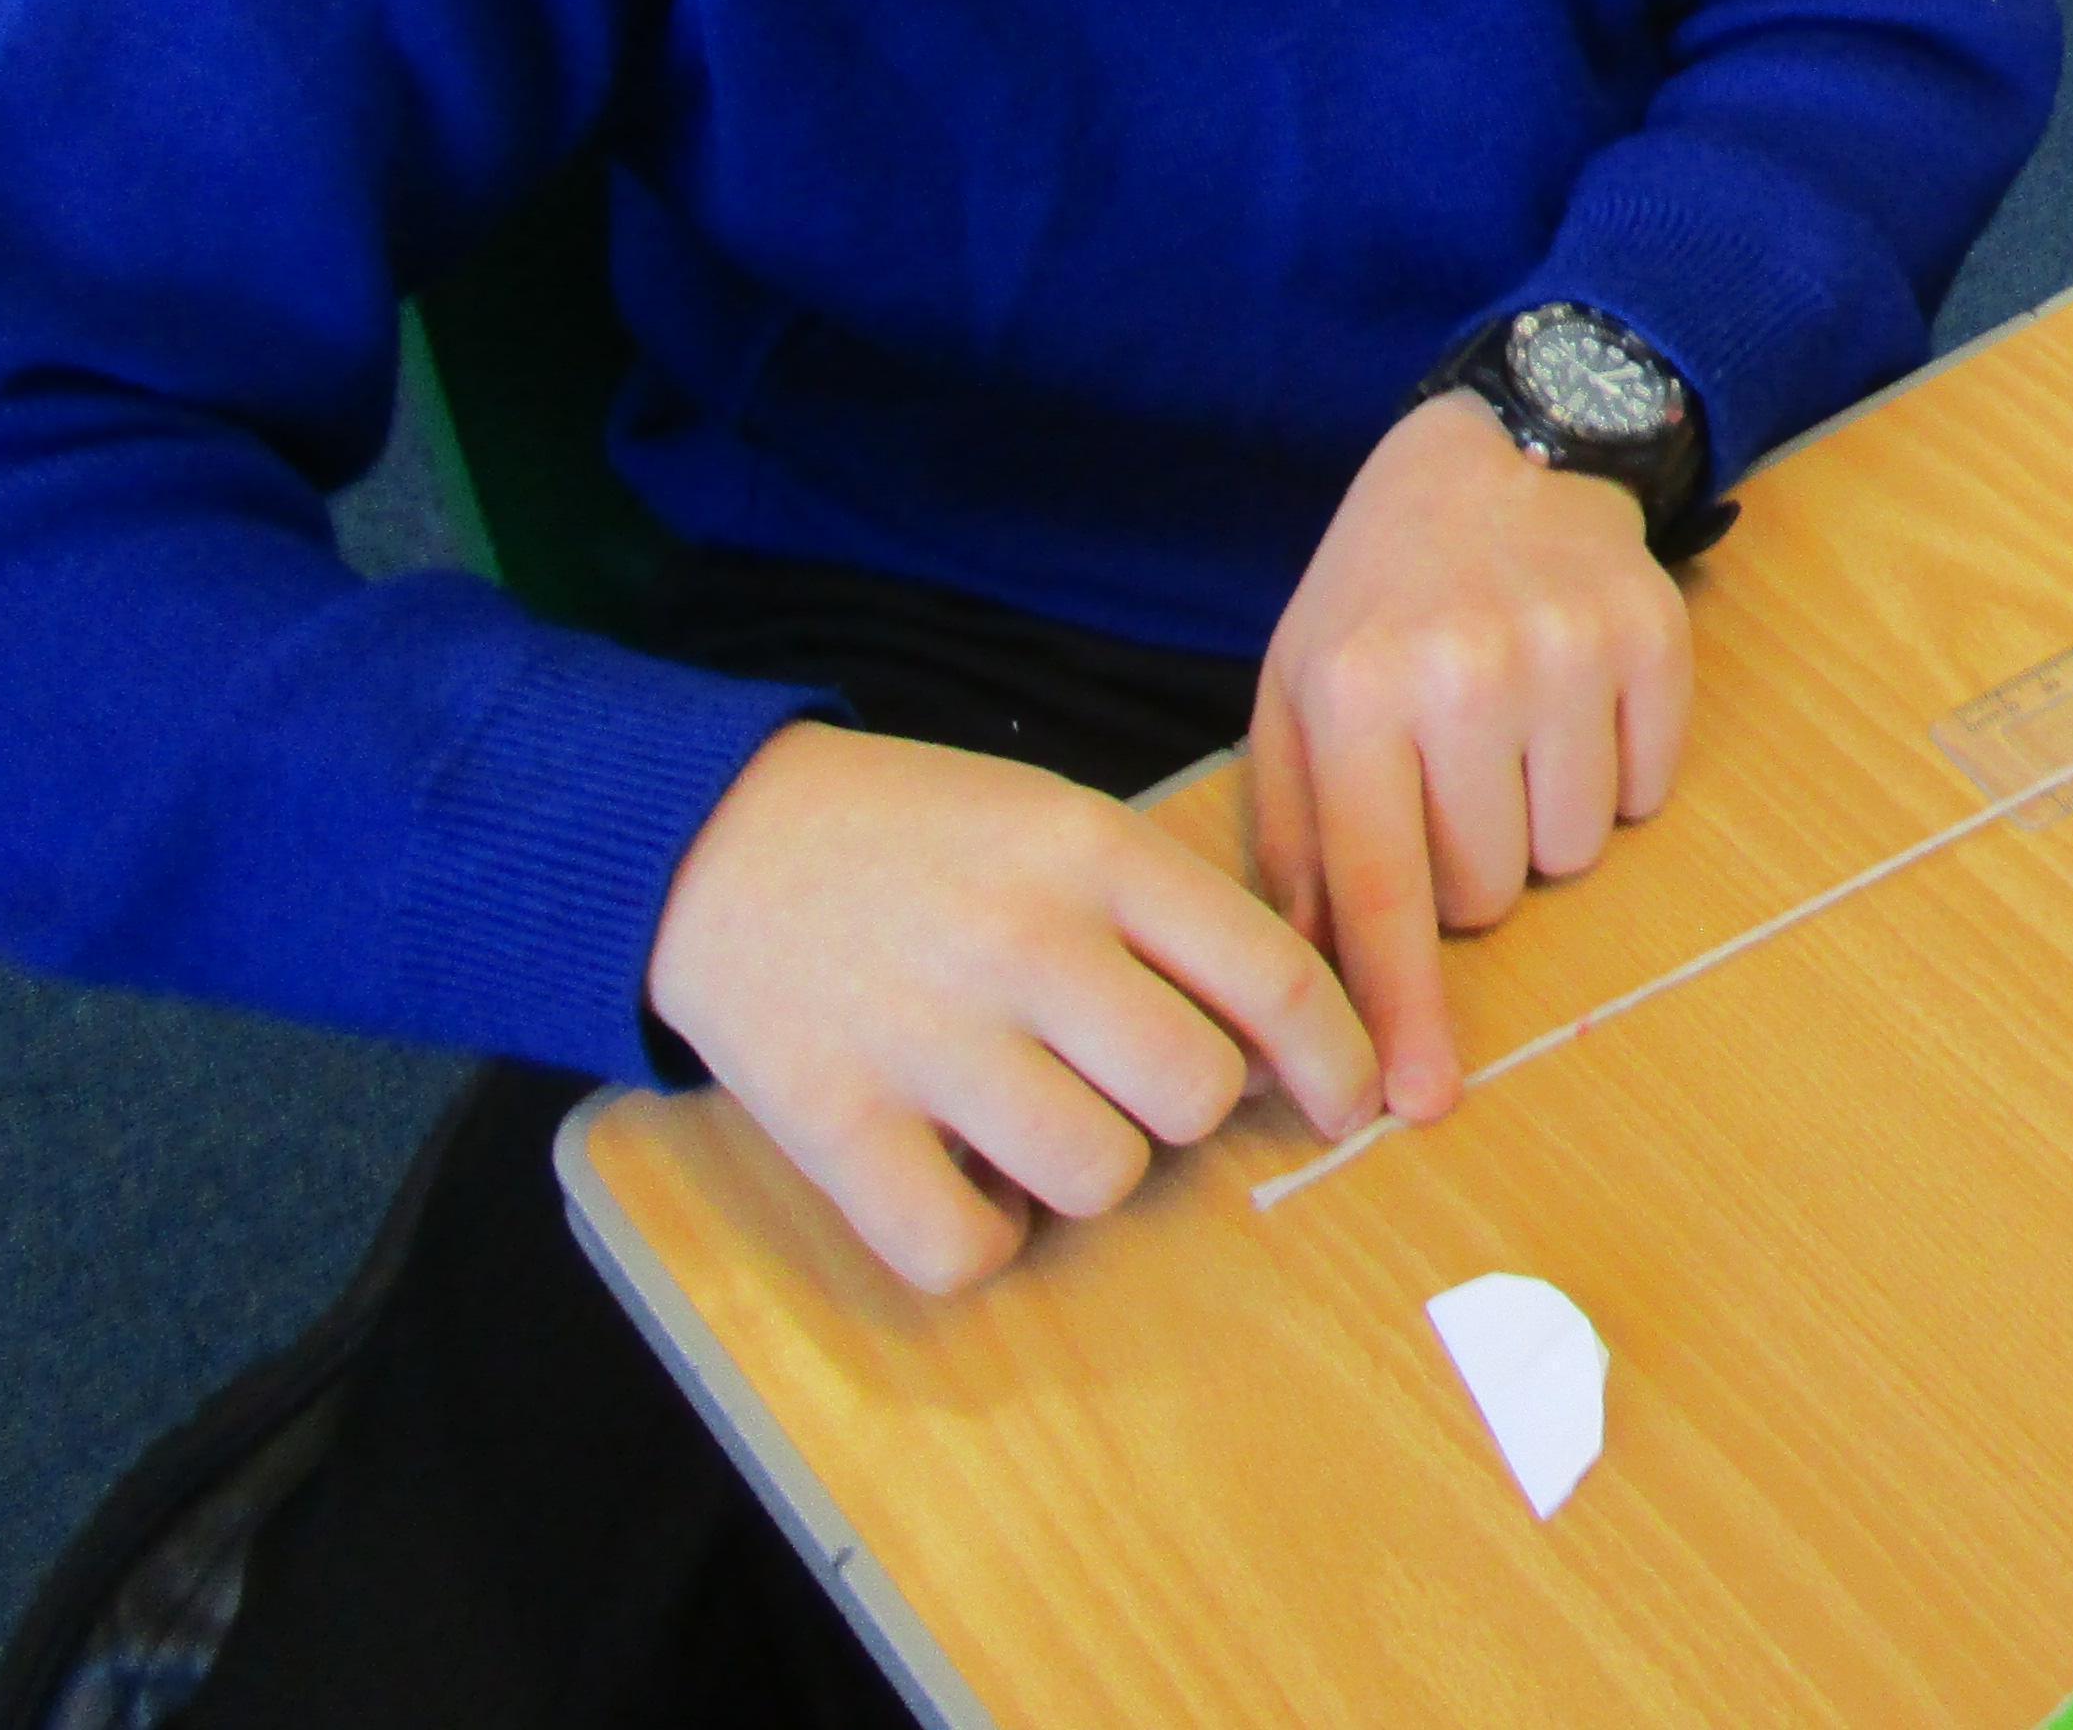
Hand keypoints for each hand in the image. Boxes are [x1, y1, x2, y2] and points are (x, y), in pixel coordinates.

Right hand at [646, 723, 1378, 1295]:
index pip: (1273, 976)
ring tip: (1037, 1115)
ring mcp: (925, 1039)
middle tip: (1132, 1081)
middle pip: (1195, 1092)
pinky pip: (968, 1249)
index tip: (1359, 1100)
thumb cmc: (921, 837)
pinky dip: (988, 1238)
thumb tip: (1287, 1050)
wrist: (713, 837)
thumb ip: (1170, 918)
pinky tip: (968, 1180)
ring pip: (1100, 1177)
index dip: (1340, 1057)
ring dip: (1091, 1167)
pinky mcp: (834, 1126)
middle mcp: (1022, 943)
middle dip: (1190, 1106)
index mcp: (1095, 853)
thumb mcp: (1063, 823)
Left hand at [1249, 390, 1695, 1120]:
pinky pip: (1644, 795)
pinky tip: (1570, 702)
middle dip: (1466, 868)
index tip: (1419, 1103)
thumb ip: (1294, 842)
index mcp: (1355, 692)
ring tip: (1508, 731)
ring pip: (1571, 854)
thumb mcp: (1296, 696)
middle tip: (1448, 778)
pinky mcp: (1655, 641)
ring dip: (1538, 822)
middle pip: (1487, 892)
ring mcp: (1569, 652)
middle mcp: (1463, 672)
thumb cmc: (1379, 596)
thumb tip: (1307, 993)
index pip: (1382, 891)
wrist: (1497, 454)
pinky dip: (1609, 772)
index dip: (1400, 1008)